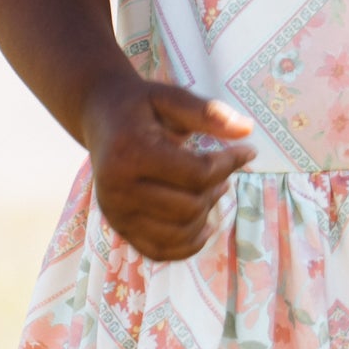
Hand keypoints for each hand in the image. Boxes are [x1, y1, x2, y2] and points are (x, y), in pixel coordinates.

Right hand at [82, 75, 255, 261]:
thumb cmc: (140, 105)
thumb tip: (248, 130)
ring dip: (206, 216)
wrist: (99, 116)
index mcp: (131, 153)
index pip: (197, 174)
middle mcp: (117, 189)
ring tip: (214, 191)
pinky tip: (205, 226)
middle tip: (225, 171)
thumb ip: (208, 112)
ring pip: (178, 234)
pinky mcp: (118, 227)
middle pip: (190, 207)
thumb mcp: (171, 97)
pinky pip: (159, 252)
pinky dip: (187, 246)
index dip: (230, 164)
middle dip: (217, 189)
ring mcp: (115, 213)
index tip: (248, 151)